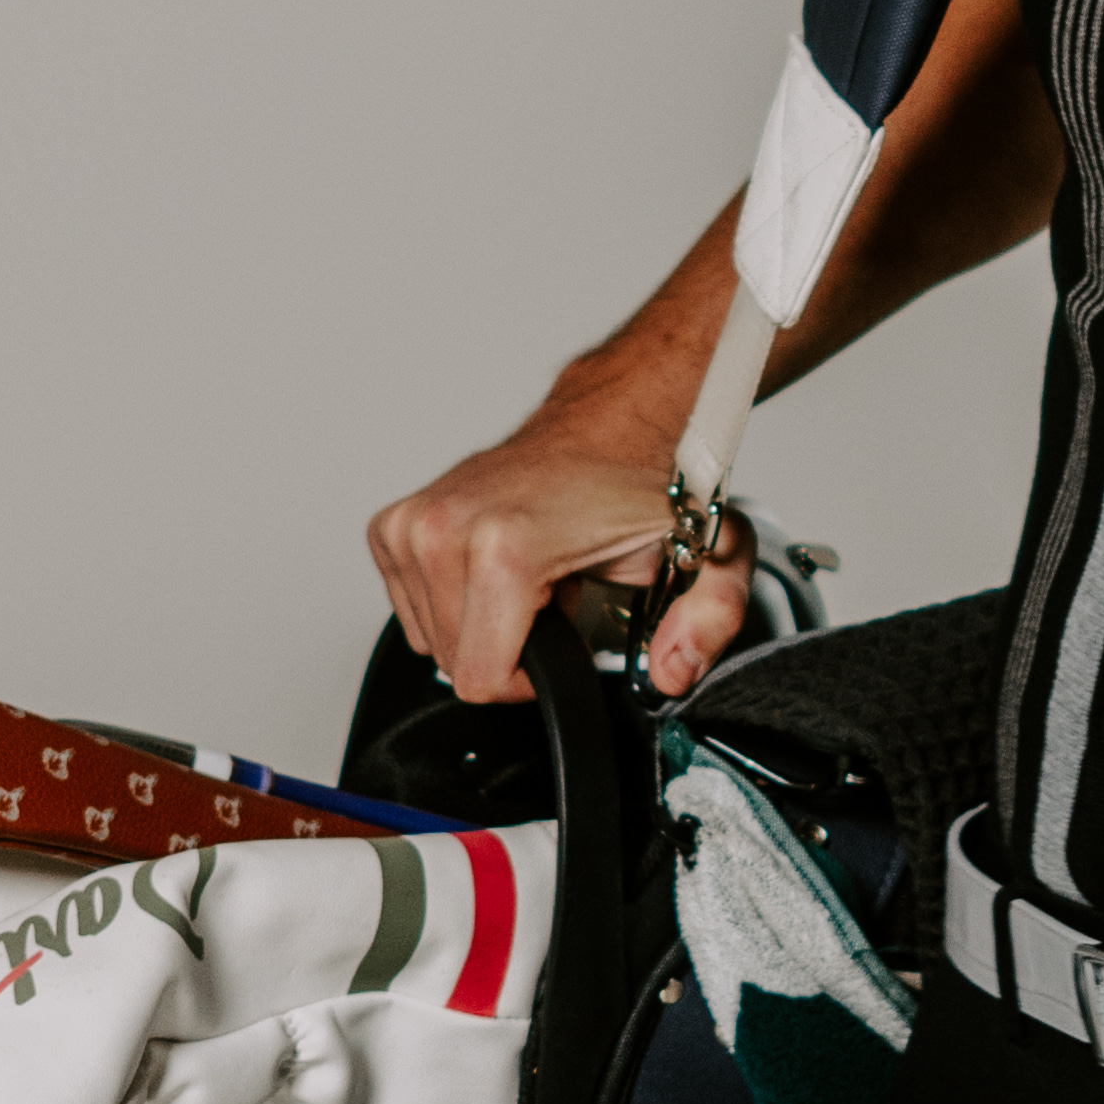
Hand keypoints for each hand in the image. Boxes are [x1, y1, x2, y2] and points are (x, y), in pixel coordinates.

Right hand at [364, 397, 759, 708]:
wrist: (610, 422)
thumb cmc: (643, 482)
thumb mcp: (709, 554)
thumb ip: (710, 618)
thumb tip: (672, 670)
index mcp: (505, 544)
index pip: (479, 680)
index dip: (534, 681)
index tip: (569, 635)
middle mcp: (444, 527)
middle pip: (454, 664)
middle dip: (512, 648)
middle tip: (559, 596)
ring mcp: (413, 522)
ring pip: (428, 640)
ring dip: (484, 624)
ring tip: (535, 576)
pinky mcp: (394, 525)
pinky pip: (410, 609)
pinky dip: (456, 602)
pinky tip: (499, 567)